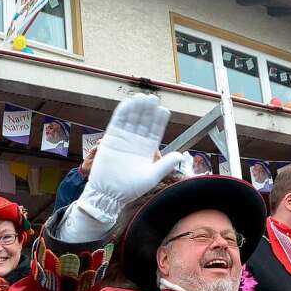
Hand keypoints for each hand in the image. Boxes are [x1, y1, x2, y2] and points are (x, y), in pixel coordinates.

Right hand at [78, 94, 185, 223]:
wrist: (109, 193)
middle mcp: (137, 141)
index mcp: (148, 149)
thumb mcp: (151, 176)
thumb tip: (180, 155)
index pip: (156, 130)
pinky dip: (122, 112)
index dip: (160, 120)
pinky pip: (117, 122)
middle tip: (153, 98)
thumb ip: (165, 165)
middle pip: (144, 121)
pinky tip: (128, 103)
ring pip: (132, 119)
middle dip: (149, 110)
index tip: (164, 110)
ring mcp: (124, 138)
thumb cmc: (131, 188)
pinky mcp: (111, 138)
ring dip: (137, 108)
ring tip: (142, 97)